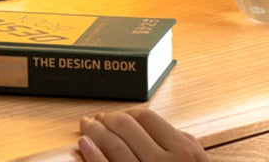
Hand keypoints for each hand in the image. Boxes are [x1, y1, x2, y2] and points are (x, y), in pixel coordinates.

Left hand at [76, 110, 208, 161]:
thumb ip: (183, 143)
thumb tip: (153, 124)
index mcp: (183, 152)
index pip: (146, 117)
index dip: (126, 113)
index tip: (116, 115)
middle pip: (126, 127)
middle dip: (107, 119)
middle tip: (97, 119)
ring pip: (114, 145)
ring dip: (96, 132)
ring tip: (86, 128)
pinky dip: (92, 154)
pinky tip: (85, 145)